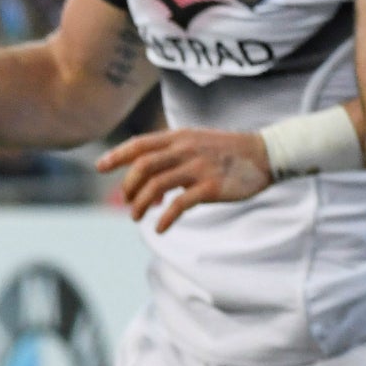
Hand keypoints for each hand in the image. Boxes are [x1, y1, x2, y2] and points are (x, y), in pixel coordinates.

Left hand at [100, 128, 271, 232]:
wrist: (266, 154)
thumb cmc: (232, 152)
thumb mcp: (199, 142)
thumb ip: (176, 154)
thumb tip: (157, 178)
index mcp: (179, 138)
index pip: (139, 145)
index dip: (116, 156)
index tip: (99, 167)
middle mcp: (184, 150)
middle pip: (143, 166)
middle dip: (129, 185)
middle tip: (126, 201)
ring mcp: (197, 168)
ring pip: (157, 185)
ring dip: (142, 203)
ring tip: (136, 217)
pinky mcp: (210, 187)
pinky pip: (180, 204)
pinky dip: (165, 217)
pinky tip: (159, 228)